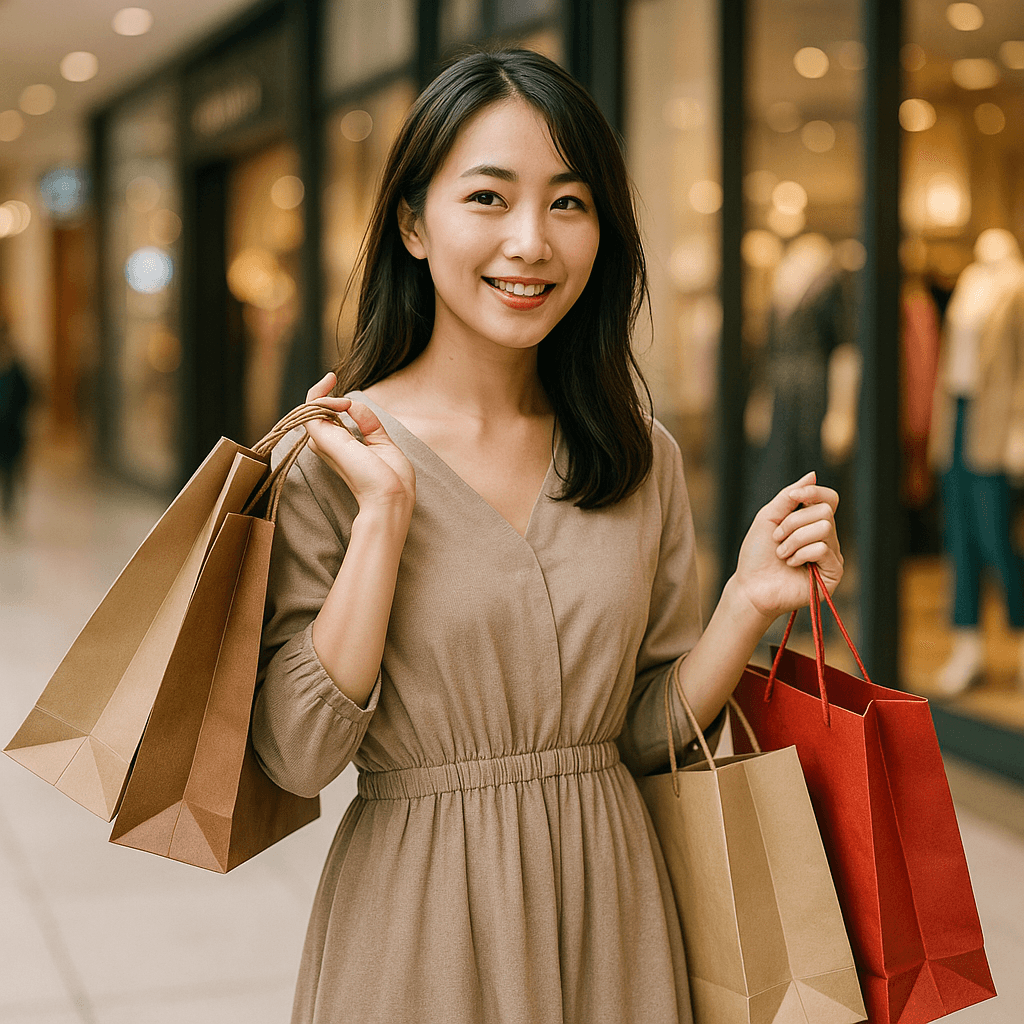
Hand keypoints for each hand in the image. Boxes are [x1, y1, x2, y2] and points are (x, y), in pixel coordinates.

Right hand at [303, 373, 415, 518]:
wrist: (391, 498)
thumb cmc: (392, 480)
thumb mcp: (383, 443)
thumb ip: (367, 422)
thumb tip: (351, 403)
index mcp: (343, 450)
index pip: (327, 421)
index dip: (329, 399)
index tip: (333, 378)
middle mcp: (330, 446)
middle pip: (315, 414)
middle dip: (321, 392)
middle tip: (331, 377)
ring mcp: (325, 443)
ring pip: (309, 410)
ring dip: (322, 393)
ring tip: (334, 385)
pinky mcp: (324, 440)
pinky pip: (310, 410)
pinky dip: (321, 396)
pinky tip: (340, 398)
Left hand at [732, 471, 842, 621]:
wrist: (750, 586)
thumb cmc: (757, 554)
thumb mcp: (769, 517)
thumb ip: (789, 496)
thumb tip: (813, 475)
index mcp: (812, 523)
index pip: (829, 499)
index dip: (813, 493)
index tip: (791, 498)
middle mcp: (826, 538)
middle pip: (824, 512)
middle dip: (793, 523)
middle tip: (777, 538)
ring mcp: (832, 556)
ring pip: (824, 528)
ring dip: (794, 540)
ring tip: (782, 553)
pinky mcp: (833, 573)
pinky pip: (823, 549)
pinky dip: (801, 554)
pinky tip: (791, 564)